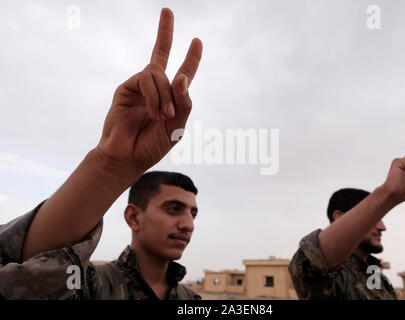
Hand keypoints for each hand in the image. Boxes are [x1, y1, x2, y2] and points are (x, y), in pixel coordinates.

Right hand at [96, 8, 201, 175]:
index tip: (197, 41)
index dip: (191, 58)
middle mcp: (155, 88)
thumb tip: (182, 77)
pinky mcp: (126, 88)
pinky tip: (155, 113)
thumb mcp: (177, 128)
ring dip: (165, 94)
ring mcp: (140, 87)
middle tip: (167, 10)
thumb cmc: (153, 145)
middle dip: (165, 32)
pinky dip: (154, 96)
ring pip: (158, 73)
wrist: (127, 157)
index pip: (182, 73)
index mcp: (170, 98)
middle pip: (161, 53)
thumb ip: (184, 103)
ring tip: (164, 116)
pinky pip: (146, 79)